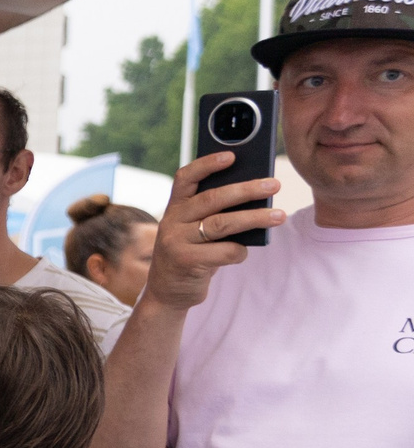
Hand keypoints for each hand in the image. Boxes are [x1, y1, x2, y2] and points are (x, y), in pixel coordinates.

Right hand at [145, 151, 286, 311]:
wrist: (167, 292)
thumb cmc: (190, 254)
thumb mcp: (193, 230)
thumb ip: (212, 214)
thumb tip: (254, 198)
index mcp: (174, 208)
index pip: (185, 178)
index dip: (207, 164)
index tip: (232, 155)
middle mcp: (172, 222)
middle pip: (212, 199)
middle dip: (246, 190)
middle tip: (273, 185)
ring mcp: (176, 242)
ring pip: (222, 224)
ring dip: (255, 218)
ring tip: (279, 216)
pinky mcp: (187, 262)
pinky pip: (225, 251)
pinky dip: (240, 251)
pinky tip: (241, 253)